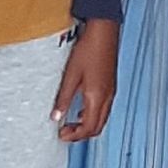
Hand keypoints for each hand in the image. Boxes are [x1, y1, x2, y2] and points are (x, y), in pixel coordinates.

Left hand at [54, 17, 118, 140]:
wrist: (104, 31)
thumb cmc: (88, 49)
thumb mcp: (71, 75)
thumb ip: (64, 98)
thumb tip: (56, 117)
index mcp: (97, 97)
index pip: (88, 128)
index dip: (74, 136)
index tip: (61, 134)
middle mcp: (107, 97)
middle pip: (97, 127)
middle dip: (81, 134)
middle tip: (65, 132)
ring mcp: (111, 92)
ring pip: (102, 120)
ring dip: (87, 126)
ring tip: (71, 123)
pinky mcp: (111, 86)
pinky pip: (104, 109)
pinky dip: (92, 116)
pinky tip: (81, 109)